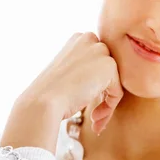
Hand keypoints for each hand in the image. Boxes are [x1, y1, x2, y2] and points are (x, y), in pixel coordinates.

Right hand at [0, 32, 122, 151]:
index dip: (94, 85)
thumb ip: (84, 69)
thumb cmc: (49, 94)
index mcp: (77, 39)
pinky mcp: (109, 65)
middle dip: (102, 95)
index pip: (97, 62)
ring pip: (114, 82)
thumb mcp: (66, 73)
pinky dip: (109, 108)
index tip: (85, 102)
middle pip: (107, 71)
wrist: (43, 102)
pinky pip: (117, 92)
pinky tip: (94, 119)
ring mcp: (100, 50)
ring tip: (94, 120)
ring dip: (106, 104)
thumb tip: (101, 79)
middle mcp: (89, 39)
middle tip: (93, 116)